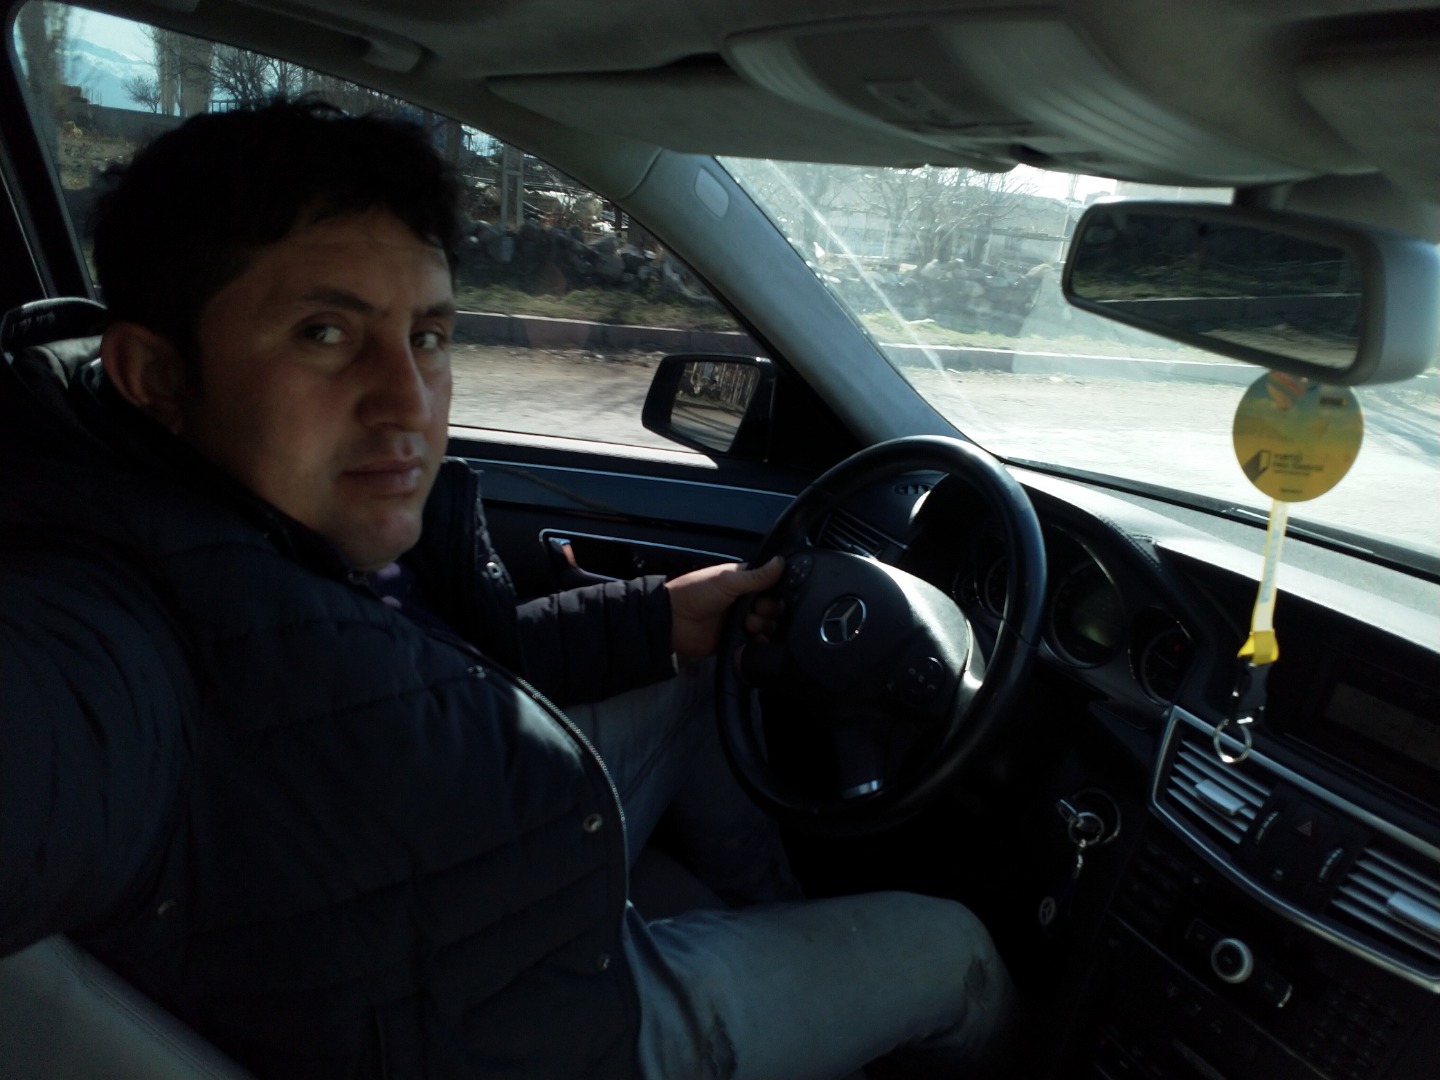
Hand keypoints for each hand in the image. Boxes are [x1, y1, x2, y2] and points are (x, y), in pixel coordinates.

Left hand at [665, 556, 784, 658]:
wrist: (673, 621)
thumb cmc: (695, 593)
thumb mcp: (727, 581)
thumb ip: (756, 575)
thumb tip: (780, 561)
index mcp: (744, 582)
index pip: (772, 585)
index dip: (777, 591)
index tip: (774, 594)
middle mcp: (745, 601)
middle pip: (773, 607)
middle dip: (769, 610)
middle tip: (755, 610)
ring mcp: (742, 621)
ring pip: (768, 625)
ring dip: (764, 625)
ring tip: (748, 624)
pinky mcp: (737, 640)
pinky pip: (758, 643)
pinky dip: (761, 642)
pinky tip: (756, 639)